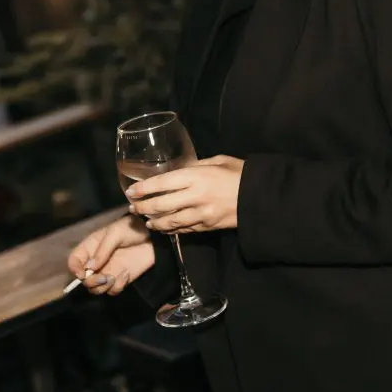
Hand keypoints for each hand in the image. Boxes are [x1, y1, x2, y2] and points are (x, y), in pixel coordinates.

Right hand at [67, 215, 154, 295]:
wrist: (153, 236)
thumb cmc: (132, 228)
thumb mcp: (115, 234)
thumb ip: (102, 250)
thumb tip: (89, 268)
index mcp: (91, 247)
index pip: (74, 261)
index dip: (74, 269)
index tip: (82, 273)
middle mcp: (96, 262)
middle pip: (84, 280)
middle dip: (91, 281)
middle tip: (104, 277)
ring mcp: (108, 271)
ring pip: (96, 289)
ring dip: (102, 287)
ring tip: (113, 277)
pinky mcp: (120, 279)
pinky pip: (112, 290)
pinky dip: (117, 286)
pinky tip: (126, 274)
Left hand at [126, 155, 242, 233]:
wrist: (260, 197)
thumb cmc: (240, 173)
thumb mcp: (218, 161)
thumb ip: (196, 166)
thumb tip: (180, 169)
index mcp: (196, 177)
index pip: (162, 183)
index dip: (143, 189)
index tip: (131, 191)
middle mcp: (195, 197)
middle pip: (160, 206)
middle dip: (143, 207)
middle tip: (133, 207)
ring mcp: (200, 215)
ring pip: (169, 222)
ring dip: (154, 222)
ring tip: (145, 220)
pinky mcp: (207, 227)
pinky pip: (183, 230)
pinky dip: (170, 229)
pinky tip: (162, 227)